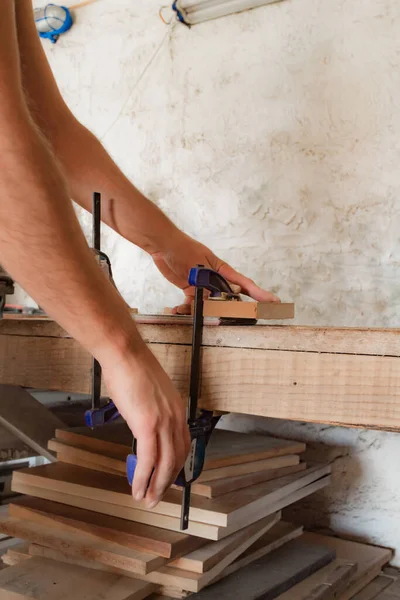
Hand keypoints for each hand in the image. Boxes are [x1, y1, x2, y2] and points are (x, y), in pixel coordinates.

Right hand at [101, 344, 190, 507]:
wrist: (125, 355)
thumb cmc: (131, 369)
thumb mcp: (149, 392)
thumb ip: (152, 409)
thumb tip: (143, 422)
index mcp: (177, 410)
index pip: (183, 445)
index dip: (176, 466)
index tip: (168, 478)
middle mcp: (176, 418)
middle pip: (177, 458)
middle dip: (167, 482)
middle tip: (157, 497)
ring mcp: (163, 423)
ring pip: (165, 464)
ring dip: (156, 486)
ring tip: (147, 500)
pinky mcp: (147, 426)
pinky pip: (148, 460)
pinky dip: (143, 478)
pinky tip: (137, 489)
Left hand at [151, 232, 279, 313]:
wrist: (162, 245)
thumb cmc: (183, 249)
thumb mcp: (198, 266)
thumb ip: (209, 283)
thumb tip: (218, 297)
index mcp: (222, 270)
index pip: (244, 283)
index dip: (259, 294)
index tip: (273, 302)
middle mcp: (215, 279)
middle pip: (228, 298)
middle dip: (228, 310)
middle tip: (228, 320)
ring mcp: (203, 285)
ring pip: (208, 304)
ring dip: (199, 310)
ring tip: (184, 309)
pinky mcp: (190, 289)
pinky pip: (193, 304)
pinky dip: (186, 308)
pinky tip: (177, 309)